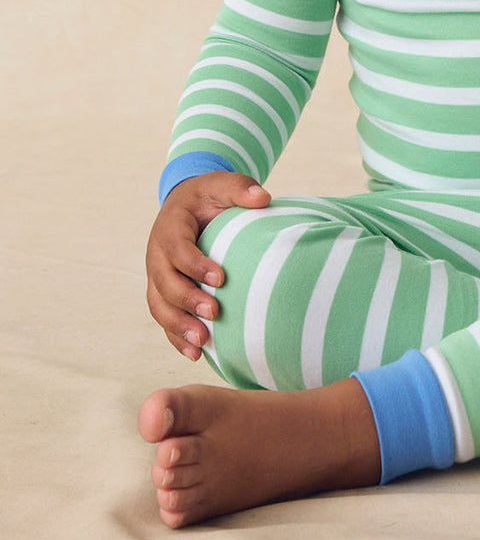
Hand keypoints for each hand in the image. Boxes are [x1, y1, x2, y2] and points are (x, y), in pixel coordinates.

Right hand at [145, 172, 270, 359]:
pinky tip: (194, 354)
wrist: (187, 205)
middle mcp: (156, 254)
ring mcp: (156, 275)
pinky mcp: (161, 291)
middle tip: (214, 314)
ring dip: (178, 326)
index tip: (221, 278)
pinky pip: (163, 317)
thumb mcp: (222, 184)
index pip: (178, 249)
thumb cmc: (208, 196)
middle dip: (187, 301)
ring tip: (202, 343)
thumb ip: (240, 188)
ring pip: (159, 305)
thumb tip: (263, 198)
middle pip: (164, 282)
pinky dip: (175, 337)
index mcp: (170, 228)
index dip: (196, 265)